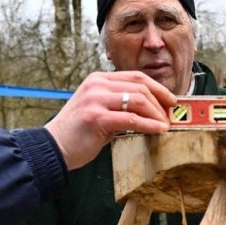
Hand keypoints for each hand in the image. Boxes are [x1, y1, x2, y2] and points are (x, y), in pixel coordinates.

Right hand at [44, 71, 173, 169]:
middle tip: (171, 116)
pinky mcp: (96, 117)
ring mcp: (95, 100)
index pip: (135, 77)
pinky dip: (149, 125)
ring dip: (156, 114)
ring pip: (138, 100)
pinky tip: (159, 131)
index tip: (171, 101)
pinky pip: (131, 119)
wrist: (54, 147)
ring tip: (166, 126)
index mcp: (98, 80)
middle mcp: (96, 85)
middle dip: (160, 102)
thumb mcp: (100, 110)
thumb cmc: (79, 133)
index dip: (158, 88)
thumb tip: (151, 111)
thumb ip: (120, 106)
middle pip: (140, 86)